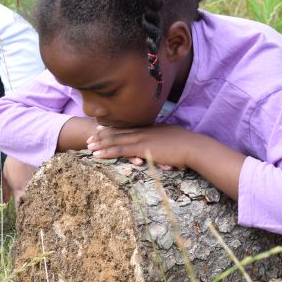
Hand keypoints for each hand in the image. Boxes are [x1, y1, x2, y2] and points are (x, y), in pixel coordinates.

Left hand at [86, 124, 201, 169]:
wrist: (194, 147)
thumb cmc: (189, 145)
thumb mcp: (174, 137)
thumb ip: (165, 138)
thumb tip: (164, 141)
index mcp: (150, 128)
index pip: (128, 126)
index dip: (114, 128)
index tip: (102, 128)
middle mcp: (143, 130)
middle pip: (118, 131)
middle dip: (102, 135)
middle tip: (90, 137)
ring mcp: (141, 139)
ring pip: (115, 140)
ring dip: (100, 144)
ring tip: (87, 146)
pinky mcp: (141, 149)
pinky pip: (119, 150)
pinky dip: (106, 152)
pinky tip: (96, 155)